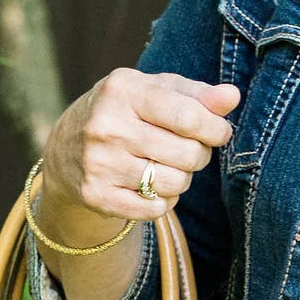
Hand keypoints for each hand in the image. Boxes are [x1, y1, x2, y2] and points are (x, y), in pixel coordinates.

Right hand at [36, 69, 239, 233]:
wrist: (67, 148)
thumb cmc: (126, 112)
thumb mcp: (155, 91)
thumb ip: (196, 94)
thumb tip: (232, 96)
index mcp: (123, 91)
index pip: (188, 116)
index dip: (215, 129)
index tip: (219, 132)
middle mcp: (106, 127)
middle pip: (187, 155)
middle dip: (198, 155)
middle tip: (188, 150)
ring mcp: (98, 164)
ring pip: (175, 184)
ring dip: (181, 179)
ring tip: (166, 166)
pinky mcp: (96, 195)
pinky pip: (156, 209)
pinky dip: (163, 201)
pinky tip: (149, 186)